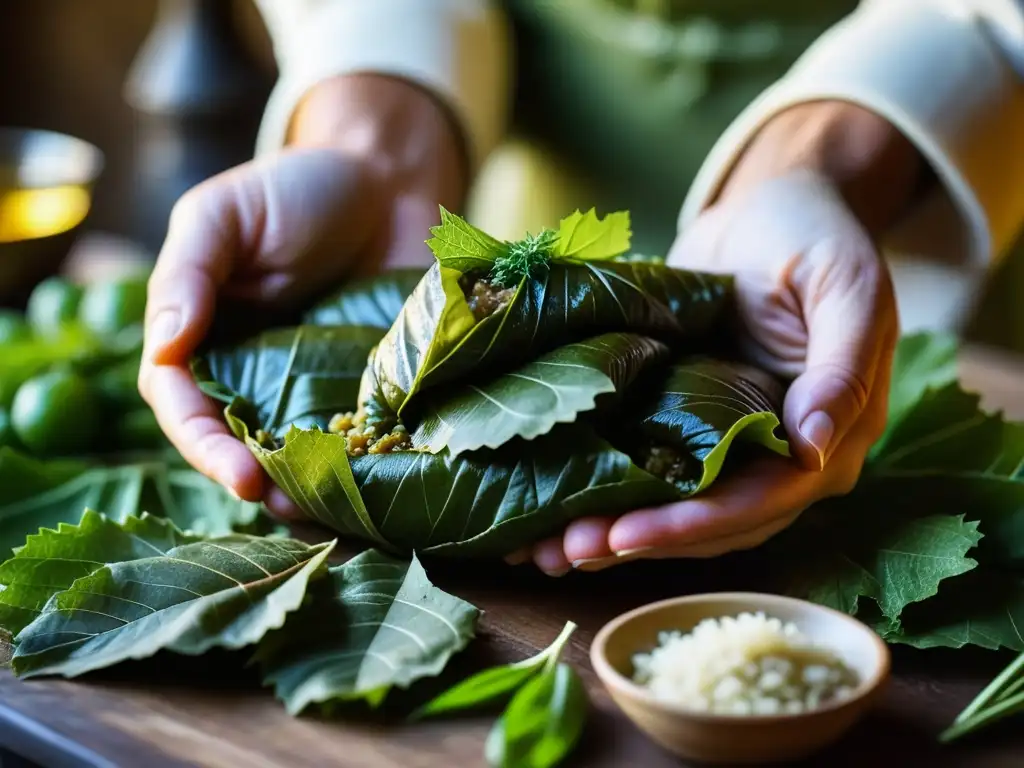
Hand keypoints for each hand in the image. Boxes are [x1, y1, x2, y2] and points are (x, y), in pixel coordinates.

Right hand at [138, 75, 464, 515]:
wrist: (386, 178)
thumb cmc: (295, 188)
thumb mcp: (223, 214)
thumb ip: (188, 273)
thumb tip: (164, 348)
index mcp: (202, 337)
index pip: (184, 407)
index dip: (206, 447)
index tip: (243, 476)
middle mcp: (250, 373)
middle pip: (238, 445)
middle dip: (260, 482)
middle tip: (291, 506)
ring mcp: (310, 386)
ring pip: (298, 454)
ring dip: (310, 490)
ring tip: (333, 514)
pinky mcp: (367, 387)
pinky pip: (360, 436)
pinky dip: (365, 465)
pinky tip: (381, 488)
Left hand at [513, 103, 922, 575]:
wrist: (768, 208)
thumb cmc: (816, 238)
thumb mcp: (847, 288)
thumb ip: (844, 366)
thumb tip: (816, 447)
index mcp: (829, 439)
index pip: (760, 501)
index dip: (694, 525)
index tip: (627, 536)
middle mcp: (779, 459)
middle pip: (710, 521)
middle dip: (638, 540)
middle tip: (566, 551)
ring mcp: (729, 445)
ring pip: (673, 507)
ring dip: (611, 530)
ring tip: (543, 550)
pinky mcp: (686, 424)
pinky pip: (647, 467)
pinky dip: (605, 490)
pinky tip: (551, 511)